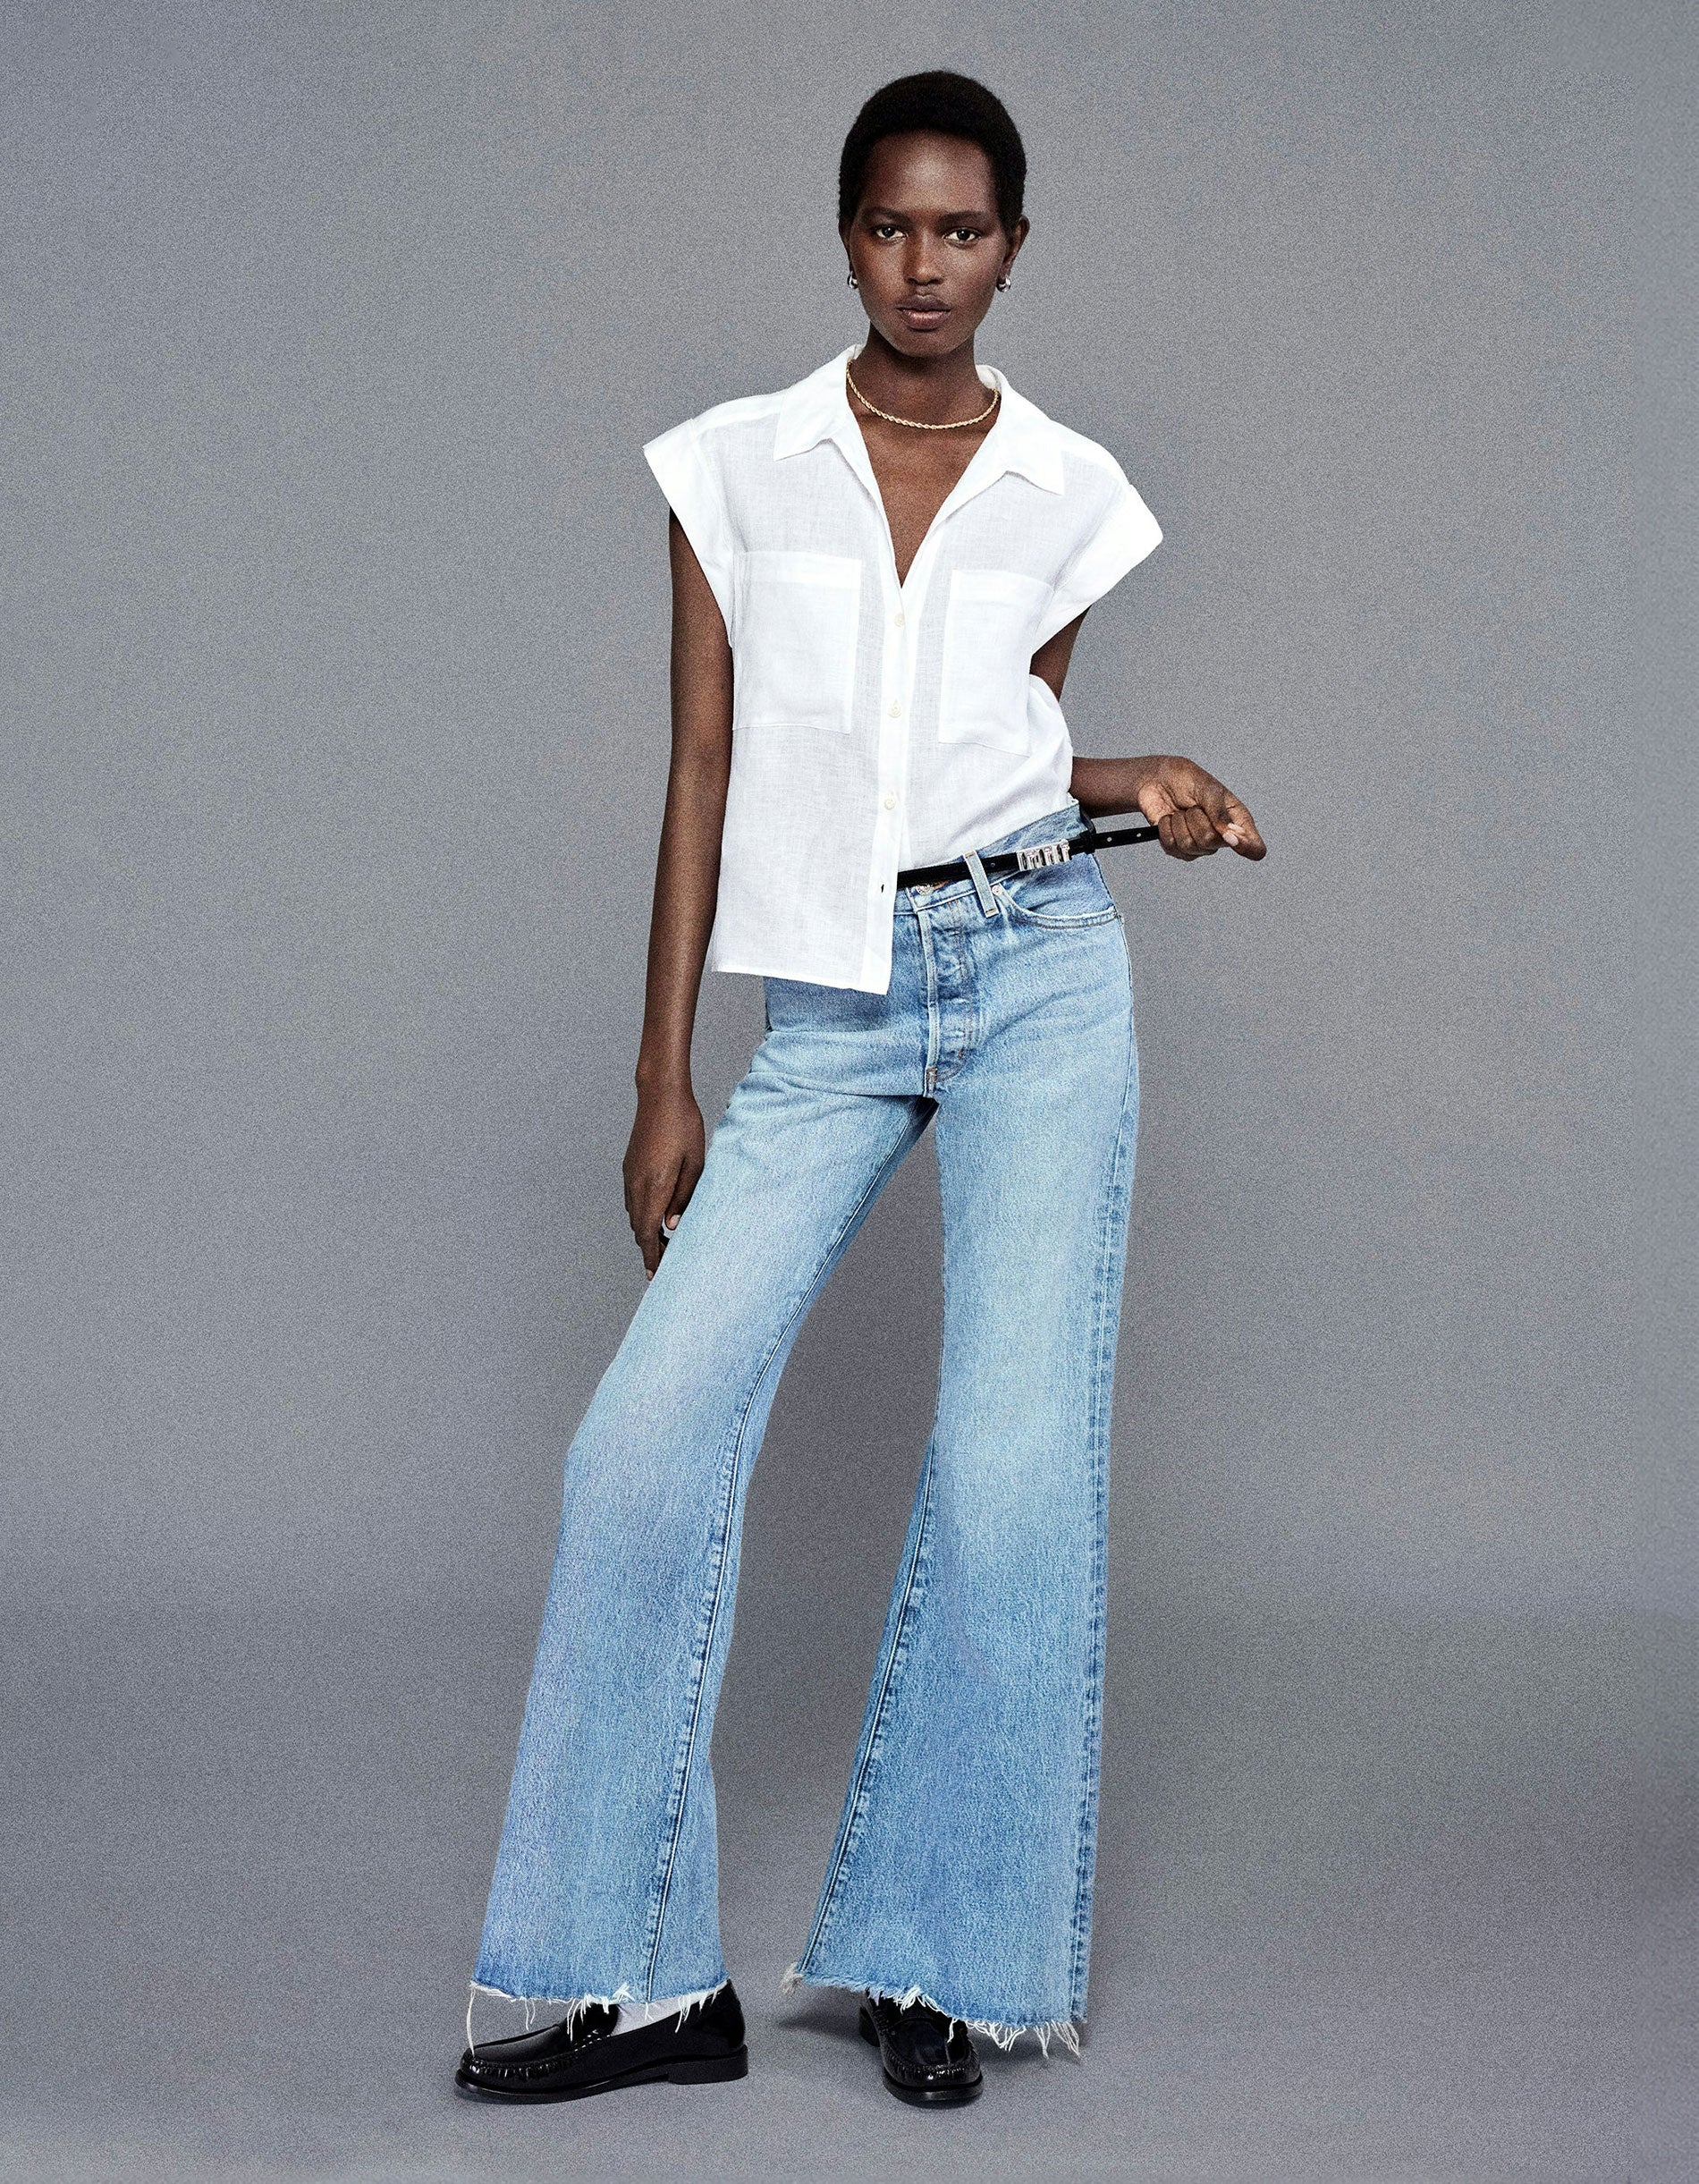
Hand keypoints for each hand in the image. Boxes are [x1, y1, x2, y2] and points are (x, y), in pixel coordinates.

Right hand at [623, 1080, 704, 1278]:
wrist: (660, 1096)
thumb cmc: (684, 1127)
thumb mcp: (696, 1164)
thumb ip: (684, 1198)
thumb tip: (672, 1227)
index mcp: (654, 1186)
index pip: (649, 1233)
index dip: (653, 1257)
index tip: (656, 1276)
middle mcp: (636, 1185)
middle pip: (638, 1229)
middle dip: (650, 1250)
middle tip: (665, 1266)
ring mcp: (630, 1176)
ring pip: (634, 1216)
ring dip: (646, 1232)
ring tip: (665, 1244)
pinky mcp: (629, 1168)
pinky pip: (632, 1201)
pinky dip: (642, 1215)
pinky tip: (657, 1215)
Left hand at [1130, 755, 1265, 862]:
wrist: (1156, 780)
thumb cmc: (1186, 780)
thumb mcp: (1208, 789)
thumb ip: (1220, 812)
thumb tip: (1231, 836)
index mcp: (1237, 820)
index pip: (1254, 847)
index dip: (1248, 847)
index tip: (1232, 838)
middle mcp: (1221, 837)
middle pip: (1212, 842)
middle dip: (1197, 819)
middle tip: (1193, 806)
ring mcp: (1200, 845)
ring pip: (1189, 844)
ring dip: (1180, 822)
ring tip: (1181, 810)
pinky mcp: (1179, 849)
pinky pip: (1172, 846)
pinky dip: (1166, 828)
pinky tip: (1169, 818)